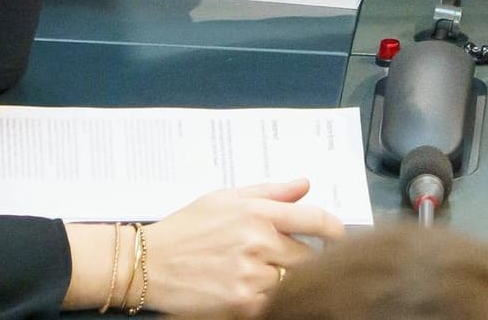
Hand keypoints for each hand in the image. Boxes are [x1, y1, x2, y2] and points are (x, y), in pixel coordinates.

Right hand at [143, 179, 343, 317]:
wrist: (148, 263)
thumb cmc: (186, 228)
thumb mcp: (225, 198)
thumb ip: (270, 192)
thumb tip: (304, 184)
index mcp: (257, 212)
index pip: (315, 219)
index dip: (335, 229)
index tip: (339, 235)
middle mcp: (257, 242)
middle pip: (307, 256)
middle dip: (301, 257)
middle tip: (282, 258)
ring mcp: (251, 275)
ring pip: (292, 281)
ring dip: (285, 279)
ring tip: (260, 273)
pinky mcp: (242, 303)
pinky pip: (274, 302)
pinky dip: (268, 297)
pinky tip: (252, 288)